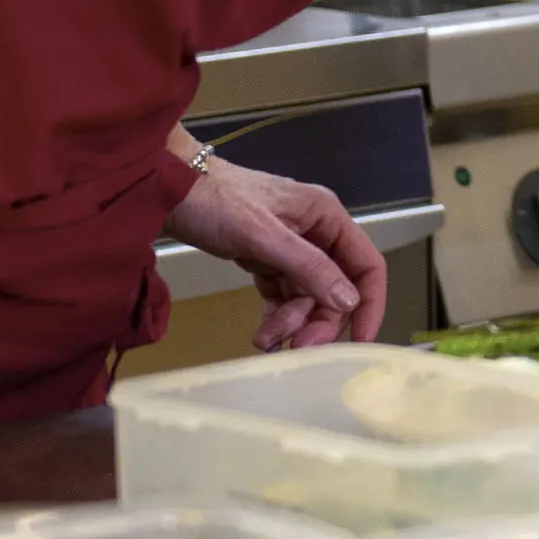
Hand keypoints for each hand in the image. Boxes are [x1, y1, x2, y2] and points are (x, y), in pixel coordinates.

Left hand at [164, 157, 388, 351]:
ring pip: (307, 297)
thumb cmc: (217, 201)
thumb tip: (348, 302)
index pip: (366, 264)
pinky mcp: (266, 260)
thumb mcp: (263, 235)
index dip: (370, 303)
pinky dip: (276, 317)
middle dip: (317, 320)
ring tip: (263, 341)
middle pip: (335, 289)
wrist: (168, 190)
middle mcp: (315, 232)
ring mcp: (291, 247)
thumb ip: (308, 267)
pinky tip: (264, 335)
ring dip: (290, 323)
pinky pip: (283, 297)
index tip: (361, 340)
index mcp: (326, 216)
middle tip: (296, 348)